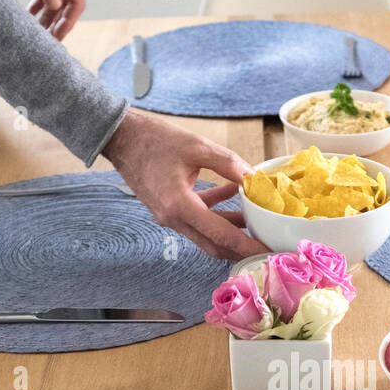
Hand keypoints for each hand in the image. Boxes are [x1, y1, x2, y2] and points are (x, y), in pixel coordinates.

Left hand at [7, 0, 85, 39]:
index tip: (58, 37)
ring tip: (37, 33)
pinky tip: (30, 14)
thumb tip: (53, 6)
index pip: (77, 3)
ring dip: (48, 17)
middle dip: (58, 24)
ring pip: (57, 0)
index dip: (68, 22)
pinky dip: (39, 3)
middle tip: (46, 43)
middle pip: (67, 5)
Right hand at [104, 109, 268, 259]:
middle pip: (214, 245)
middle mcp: (173, 218)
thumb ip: (229, 164)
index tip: (268, 252)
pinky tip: (234, 192)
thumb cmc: (153, 139)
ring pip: (207, 233)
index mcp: (179, 206)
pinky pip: (198, 217)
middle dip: (242, 248)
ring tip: (256, 220)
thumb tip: (255, 179)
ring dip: (231, 229)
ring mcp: (170, 216)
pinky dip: (217, 211)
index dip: (247, 246)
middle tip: (267, 247)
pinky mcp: (169, 209)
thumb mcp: (197, 146)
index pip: (221, 235)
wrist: (121, 138)